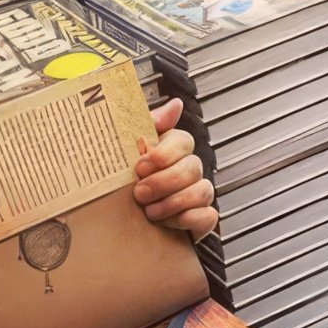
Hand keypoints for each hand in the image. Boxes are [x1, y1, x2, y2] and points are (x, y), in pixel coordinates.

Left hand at [134, 97, 217, 238]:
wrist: (121, 221)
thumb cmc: (126, 180)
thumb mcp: (127, 148)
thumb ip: (147, 124)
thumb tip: (176, 105)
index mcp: (172, 148)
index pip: (184, 140)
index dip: (164, 154)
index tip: (140, 166)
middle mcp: (189, 168)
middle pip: (192, 167)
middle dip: (164, 182)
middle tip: (139, 193)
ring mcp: (198, 193)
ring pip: (202, 191)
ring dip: (173, 203)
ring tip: (149, 211)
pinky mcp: (201, 218)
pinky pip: (207, 216)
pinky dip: (186, 220)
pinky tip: (165, 222)